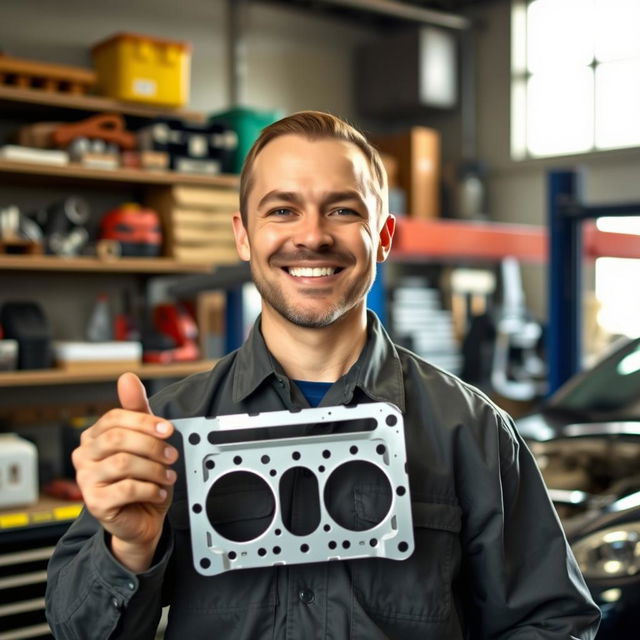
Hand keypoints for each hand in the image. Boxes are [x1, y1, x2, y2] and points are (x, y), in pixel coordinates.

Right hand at [72, 372, 177, 570]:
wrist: (141, 517)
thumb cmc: (141, 476)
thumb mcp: (144, 439)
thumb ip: (137, 410)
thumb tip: (128, 378)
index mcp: (93, 437)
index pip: (114, 418)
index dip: (145, 421)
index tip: (169, 428)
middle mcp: (84, 456)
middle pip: (118, 439)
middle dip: (152, 445)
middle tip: (171, 454)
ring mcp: (86, 481)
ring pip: (124, 464)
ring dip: (154, 469)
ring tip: (167, 475)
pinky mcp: (95, 503)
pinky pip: (126, 489)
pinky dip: (151, 489)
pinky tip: (159, 491)